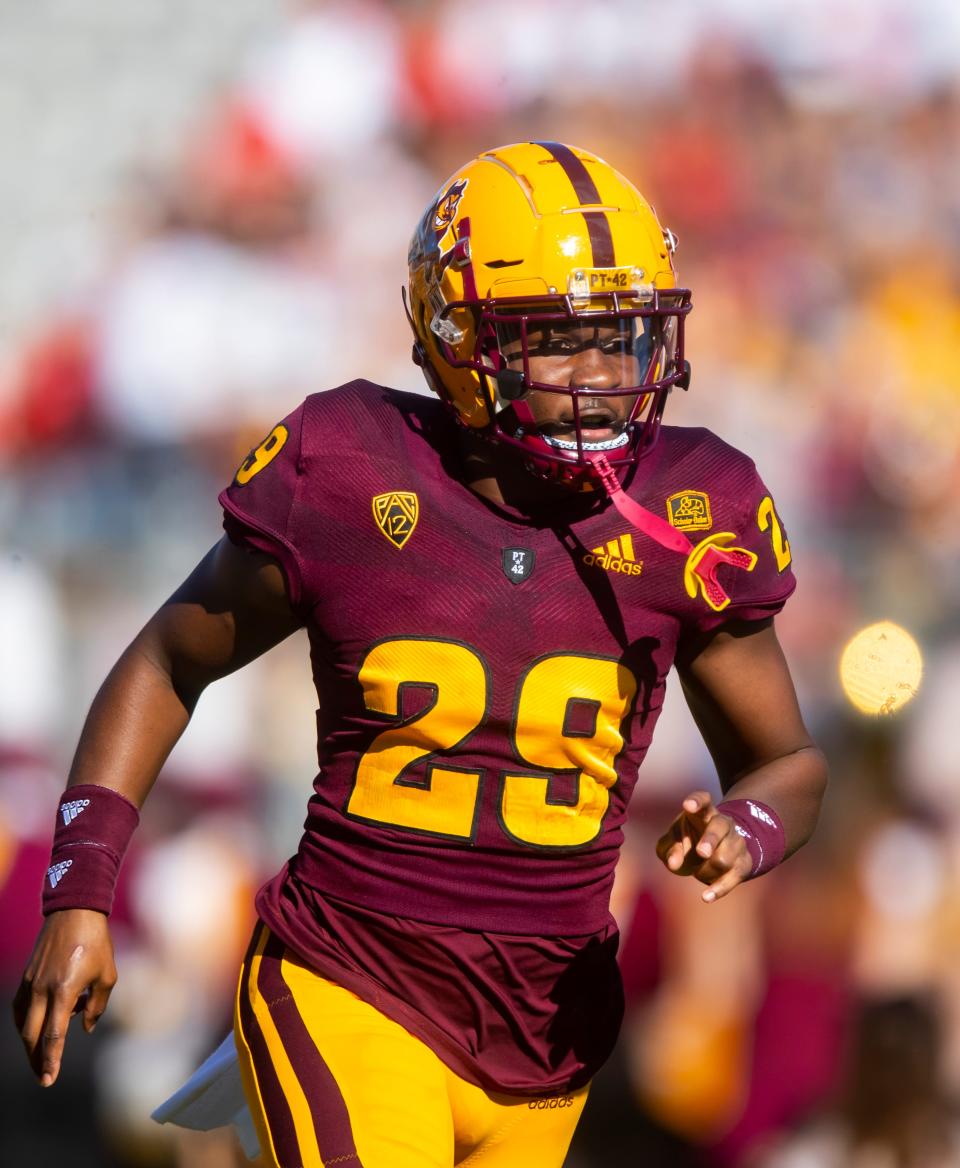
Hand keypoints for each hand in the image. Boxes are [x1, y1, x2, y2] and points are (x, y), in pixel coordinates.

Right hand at [12, 909, 116, 1086]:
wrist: (75, 911)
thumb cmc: (97, 942)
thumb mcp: (107, 975)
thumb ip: (97, 1006)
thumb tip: (85, 1029)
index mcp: (64, 991)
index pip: (54, 1035)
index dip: (51, 1060)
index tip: (49, 1079)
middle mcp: (42, 990)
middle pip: (32, 1035)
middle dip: (37, 1059)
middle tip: (43, 1077)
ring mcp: (30, 983)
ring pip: (23, 1023)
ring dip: (30, 1043)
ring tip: (40, 1058)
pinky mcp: (26, 976)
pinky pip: (20, 1008)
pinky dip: (26, 1022)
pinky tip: (35, 1029)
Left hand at [655, 791, 752, 902]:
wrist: (717, 850)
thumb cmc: (689, 839)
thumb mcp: (674, 840)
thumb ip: (669, 849)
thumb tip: (674, 864)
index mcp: (704, 812)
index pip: (703, 800)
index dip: (696, 801)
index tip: (688, 806)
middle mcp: (723, 824)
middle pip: (720, 827)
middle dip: (711, 840)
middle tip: (701, 852)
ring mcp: (736, 842)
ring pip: (723, 858)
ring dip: (704, 870)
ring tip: (697, 871)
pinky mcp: (743, 863)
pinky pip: (733, 878)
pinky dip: (718, 889)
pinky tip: (705, 897)